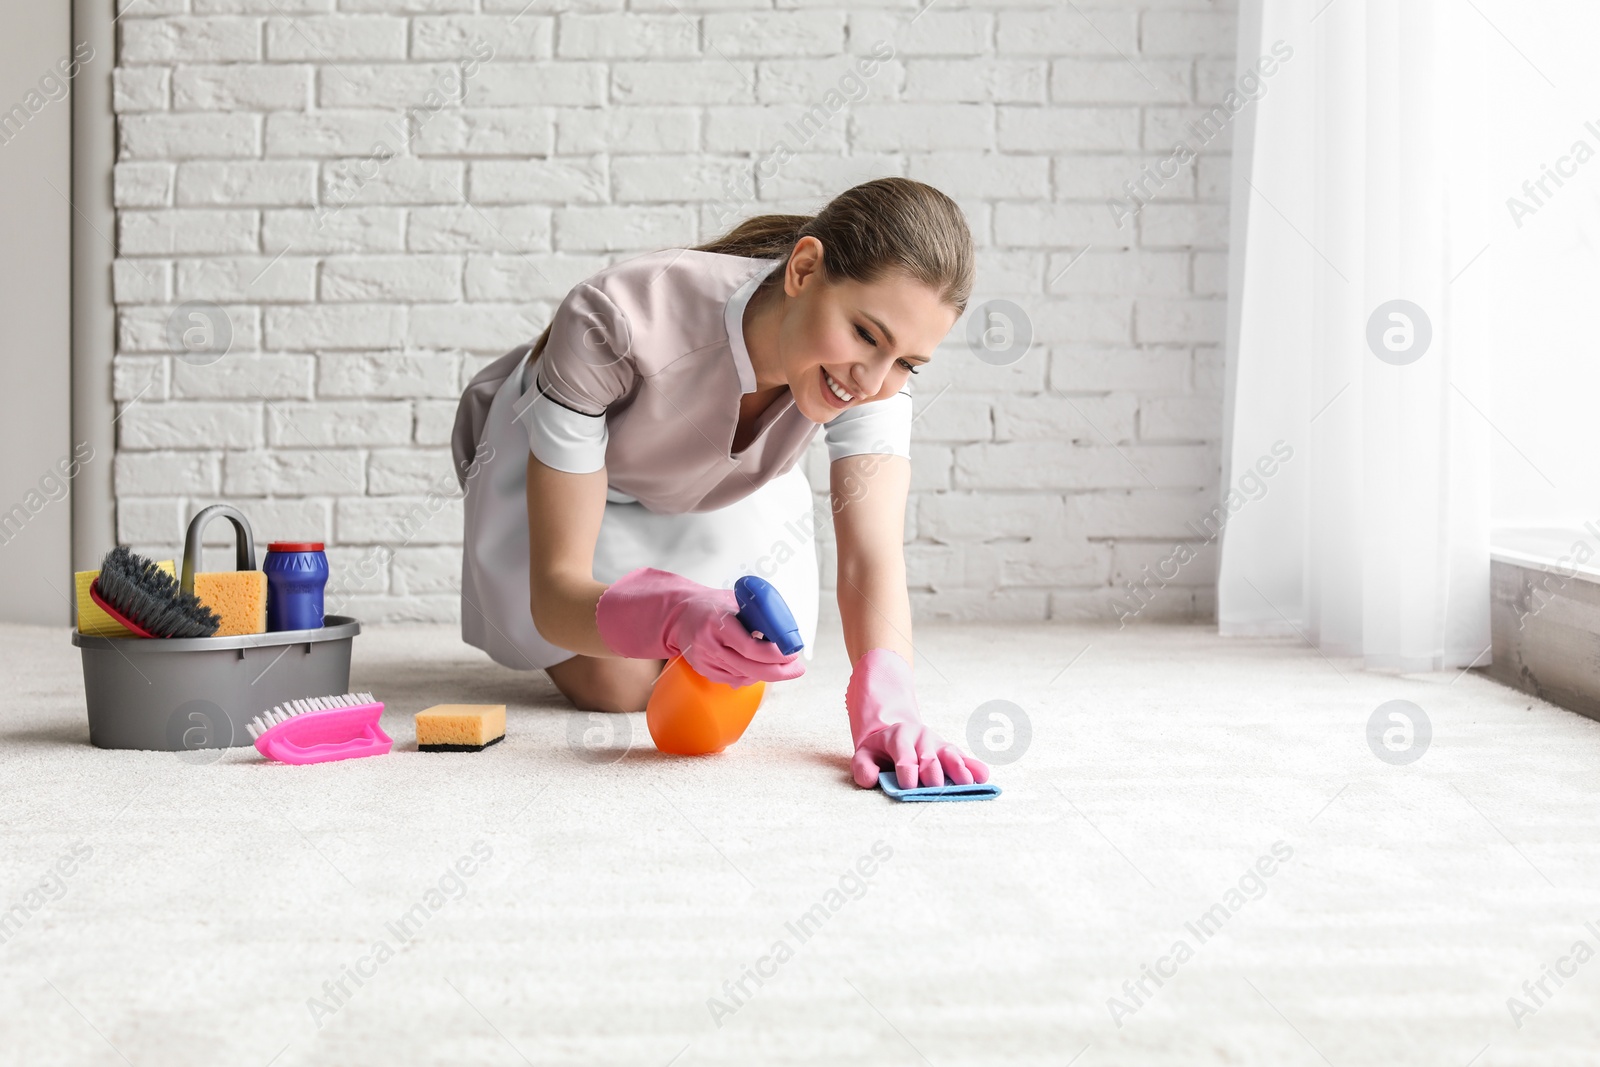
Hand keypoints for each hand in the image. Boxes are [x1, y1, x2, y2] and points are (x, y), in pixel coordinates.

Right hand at [594, 567, 803, 687]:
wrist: (680, 615)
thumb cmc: (713, 605)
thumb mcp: (735, 600)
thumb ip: (757, 614)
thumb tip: (786, 631)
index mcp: (718, 622)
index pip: (750, 647)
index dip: (774, 655)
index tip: (792, 653)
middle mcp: (709, 644)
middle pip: (749, 668)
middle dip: (779, 671)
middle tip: (797, 668)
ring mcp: (704, 660)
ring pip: (744, 676)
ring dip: (767, 673)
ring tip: (784, 665)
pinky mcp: (703, 670)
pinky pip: (733, 680)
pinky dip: (750, 677)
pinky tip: (759, 669)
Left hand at [845, 647, 989, 788]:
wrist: (896, 735)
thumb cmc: (879, 752)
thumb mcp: (864, 755)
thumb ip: (863, 768)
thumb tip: (872, 780)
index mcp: (899, 736)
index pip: (904, 754)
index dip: (906, 770)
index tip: (908, 786)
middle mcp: (922, 737)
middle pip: (929, 756)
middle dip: (932, 773)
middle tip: (935, 789)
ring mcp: (938, 744)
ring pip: (950, 754)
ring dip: (958, 769)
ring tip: (966, 784)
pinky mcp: (950, 752)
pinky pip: (964, 759)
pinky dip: (974, 767)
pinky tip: (982, 778)